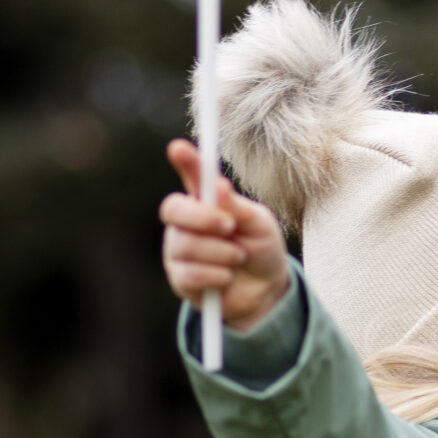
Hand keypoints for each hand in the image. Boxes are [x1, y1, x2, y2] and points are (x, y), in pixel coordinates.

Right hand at [160, 139, 291, 329]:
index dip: (185, 162)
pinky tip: (226, 277)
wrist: (265, 290)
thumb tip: (220, 187)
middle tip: (231, 226)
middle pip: (173, 209)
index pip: (191, 176)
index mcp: (205, 200)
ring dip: (221, 253)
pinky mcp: (179, 278)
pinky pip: (189, 274)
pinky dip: (216, 276)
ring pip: (185, 245)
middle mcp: (186, 221)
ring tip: (239, 257)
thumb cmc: (260, 248)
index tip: (178, 148)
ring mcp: (178, 249)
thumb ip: (239, 208)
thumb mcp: (260, 225)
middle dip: (203, 217)